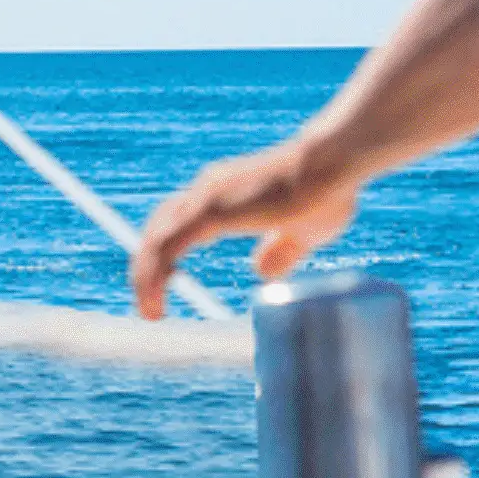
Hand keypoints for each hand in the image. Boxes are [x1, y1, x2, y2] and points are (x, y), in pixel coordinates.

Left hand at [129, 135, 362, 319]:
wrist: (333, 165)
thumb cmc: (326, 191)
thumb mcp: (302, 231)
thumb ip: (281, 250)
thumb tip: (262, 272)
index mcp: (225, 194)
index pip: (179, 221)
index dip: (166, 251)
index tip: (165, 282)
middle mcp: (209, 191)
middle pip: (160, 228)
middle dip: (147, 266)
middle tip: (149, 303)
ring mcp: (206, 198)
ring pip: (157, 238)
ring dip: (145, 276)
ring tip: (149, 311)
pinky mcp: (211, 211)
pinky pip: (168, 246)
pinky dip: (154, 274)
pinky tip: (155, 300)